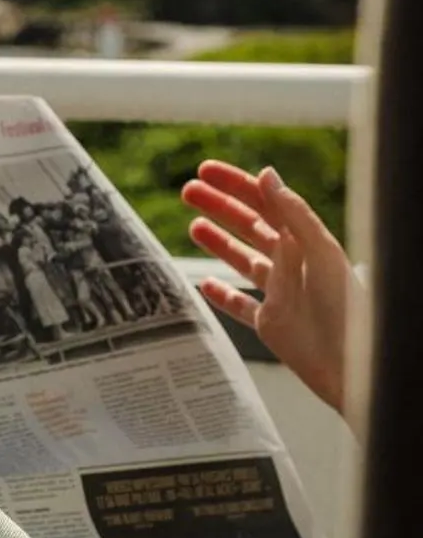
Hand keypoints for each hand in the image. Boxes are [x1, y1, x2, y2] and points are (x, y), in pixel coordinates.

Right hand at [180, 161, 355, 412]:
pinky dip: (223, 294)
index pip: (266, 203)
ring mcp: (279, 293)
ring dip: (218, 242)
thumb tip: (266, 175)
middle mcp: (292, 263)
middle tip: (188, 191)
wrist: (350, 367)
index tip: (206, 170)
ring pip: (243, 261)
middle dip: (220, 207)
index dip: (236, 184)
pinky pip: (241, 305)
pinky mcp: (270, 323)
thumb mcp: (321, 253)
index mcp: (307, 242)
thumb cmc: (345, 309)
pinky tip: (205, 284)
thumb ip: (294, 214)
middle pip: (250, 227)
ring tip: (193, 226)